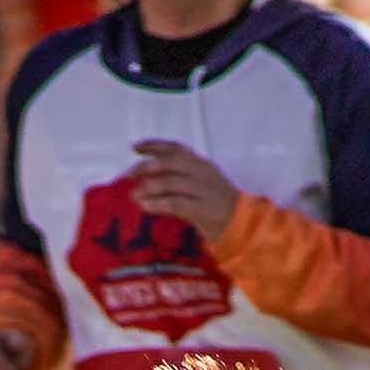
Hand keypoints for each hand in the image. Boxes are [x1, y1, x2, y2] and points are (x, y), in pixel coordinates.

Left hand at [127, 140, 243, 236]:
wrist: (242, 224)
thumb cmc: (216, 204)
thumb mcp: (200, 183)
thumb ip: (178, 176)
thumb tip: (145, 175)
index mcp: (201, 164)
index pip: (176, 148)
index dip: (154, 145)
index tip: (135, 147)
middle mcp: (203, 173)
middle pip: (171, 162)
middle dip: (146, 166)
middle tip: (127, 175)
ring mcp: (204, 190)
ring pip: (172, 183)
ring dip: (149, 187)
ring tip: (133, 195)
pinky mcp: (204, 209)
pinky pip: (177, 204)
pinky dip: (158, 204)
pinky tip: (145, 206)